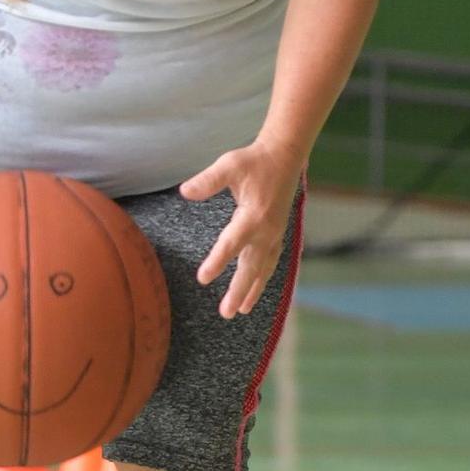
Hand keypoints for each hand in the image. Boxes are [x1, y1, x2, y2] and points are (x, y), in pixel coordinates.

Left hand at [180, 140, 301, 318]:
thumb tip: (185, 191)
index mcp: (253, 216)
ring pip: (263, 269)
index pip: (231, 244)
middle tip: (226, 313)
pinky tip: (257, 287)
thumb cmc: (254, 161)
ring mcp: (275, 234)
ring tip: (241, 310)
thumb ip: (207, 180)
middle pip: (250, 267)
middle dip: (238, 291)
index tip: (203, 279)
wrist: (284, 157)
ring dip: (253, 290)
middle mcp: (266, 230)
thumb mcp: (229, 165)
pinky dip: (264, 277)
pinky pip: (271, 261)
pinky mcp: (278, 233)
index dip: (217, 262)